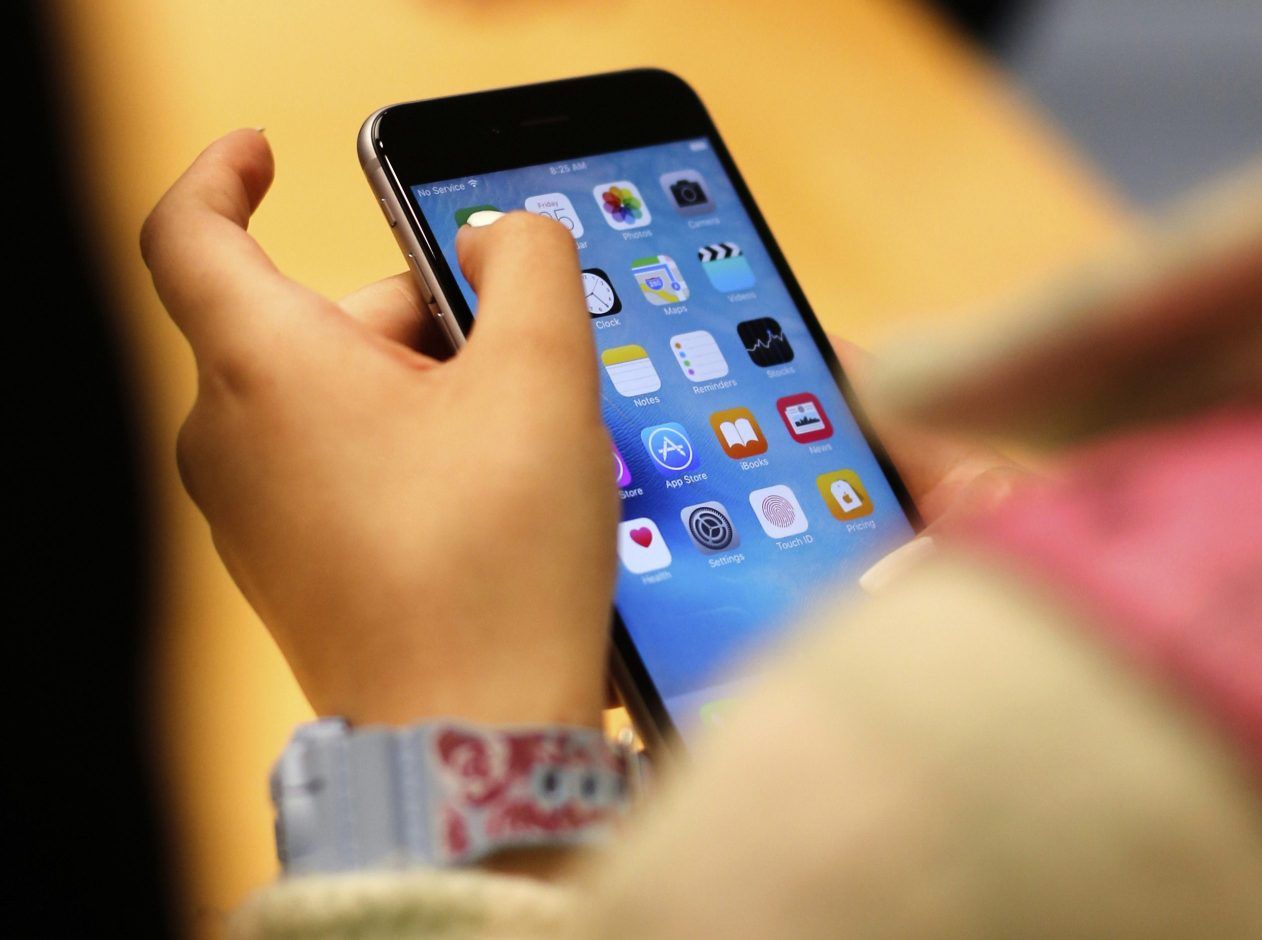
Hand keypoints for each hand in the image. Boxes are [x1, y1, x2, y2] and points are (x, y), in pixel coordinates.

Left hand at [142, 130, 615, 727]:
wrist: (471, 733)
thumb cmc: (493, 560)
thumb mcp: (544, 377)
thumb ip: (532, 266)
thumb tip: (505, 236)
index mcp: (265, 368)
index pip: (188, 231)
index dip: (222, 173)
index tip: (261, 151)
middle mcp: (232, 439)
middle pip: (310, 319)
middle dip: (416, 316)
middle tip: (513, 356)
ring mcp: (252, 513)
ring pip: (331, 395)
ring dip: (424, 389)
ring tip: (517, 443)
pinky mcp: (291, 564)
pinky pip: (336, 464)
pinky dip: (407, 451)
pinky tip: (487, 499)